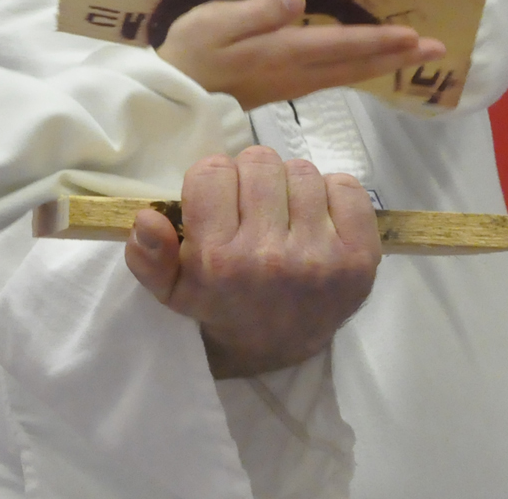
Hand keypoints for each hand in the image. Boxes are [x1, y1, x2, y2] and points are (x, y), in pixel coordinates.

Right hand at [124, 146, 381, 377]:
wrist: (278, 346)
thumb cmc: (220, 306)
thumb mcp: (171, 290)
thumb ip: (148, 256)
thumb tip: (146, 218)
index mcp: (219, 260)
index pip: (211, 171)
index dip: (211, 180)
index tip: (216, 201)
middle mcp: (270, 257)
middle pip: (259, 162)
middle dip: (250, 178)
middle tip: (250, 205)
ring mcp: (320, 256)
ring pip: (301, 171)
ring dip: (289, 185)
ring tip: (282, 213)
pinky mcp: (360, 257)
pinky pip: (347, 187)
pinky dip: (331, 193)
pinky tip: (316, 217)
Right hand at [157, 0, 443, 109]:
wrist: (173, 94)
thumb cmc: (189, 50)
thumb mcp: (213, 22)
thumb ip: (255, 12)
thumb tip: (299, 0)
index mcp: (280, 52)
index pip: (339, 45)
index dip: (377, 40)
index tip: (413, 35)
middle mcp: (295, 72)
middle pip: (355, 65)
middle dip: (396, 56)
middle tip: (438, 49)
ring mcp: (292, 83)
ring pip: (349, 74)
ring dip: (385, 64)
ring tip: (416, 55)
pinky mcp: (286, 87)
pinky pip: (335, 77)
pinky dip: (360, 69)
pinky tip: (370, 65)